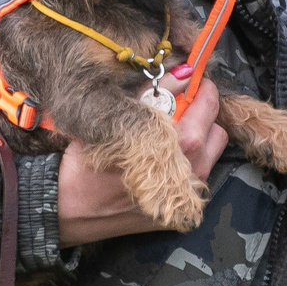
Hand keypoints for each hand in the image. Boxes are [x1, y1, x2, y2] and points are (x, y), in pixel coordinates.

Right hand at [56, 72, 228, 245]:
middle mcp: (192, 176)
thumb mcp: (118, 118)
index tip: (193, 79)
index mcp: (179, 149)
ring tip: (172, 130)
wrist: (70, 211)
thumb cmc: (87, 163)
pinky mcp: (181, 213)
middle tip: (182, 101)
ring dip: (199, 137)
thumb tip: (184, 72)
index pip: (208, 109)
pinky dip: (189, 161)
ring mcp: (189, 198)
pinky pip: (198, 178)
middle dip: (203, 112)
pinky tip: (164, 157)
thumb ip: (155, 92)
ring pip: (211, 155)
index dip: (203, 88)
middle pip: (217, 131)